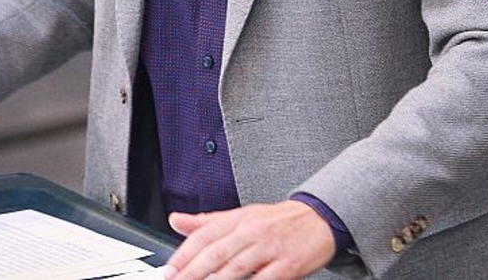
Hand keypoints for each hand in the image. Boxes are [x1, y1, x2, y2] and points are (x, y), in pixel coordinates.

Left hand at [164, 200, 336, 279]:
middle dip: (193, 272)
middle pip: (217, 253)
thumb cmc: (277, 221)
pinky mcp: (288, 264)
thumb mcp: (241, 215)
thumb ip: (208, 222)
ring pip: (237, 268)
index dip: (184, 255)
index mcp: (238, 219)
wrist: (319, 218)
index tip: (169, 272)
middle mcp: (252, 231)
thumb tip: (175, 220)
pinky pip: (264, 279)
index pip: (205, 235)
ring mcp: (270, 248)